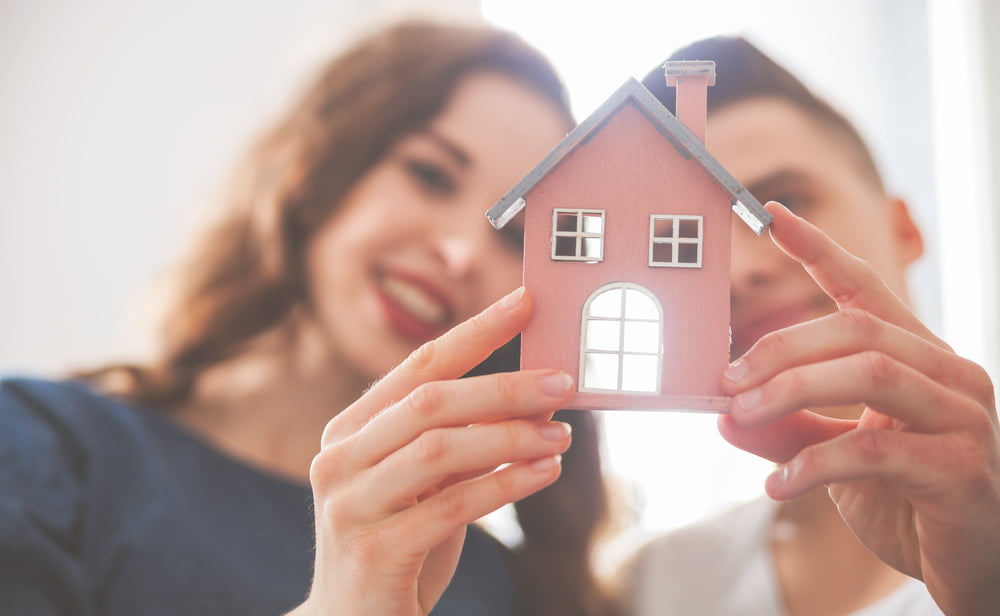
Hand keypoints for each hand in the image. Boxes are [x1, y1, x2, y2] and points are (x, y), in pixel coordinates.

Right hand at [300, 286, 573, 615]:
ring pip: (440, 449)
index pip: (417, 365)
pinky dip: (505, 485)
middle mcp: (340, 458)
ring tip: (562, 435)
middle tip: (563, 381)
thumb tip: (540, 395)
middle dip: (503, 387)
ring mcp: (350, 504)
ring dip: (510, 437)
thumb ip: (471, 438)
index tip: (525, 302)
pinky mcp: (374, 550)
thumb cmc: (400, 545)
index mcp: (350, 430)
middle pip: (430, 402)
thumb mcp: (433, 484)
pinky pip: (451, 506)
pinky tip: (544, 472)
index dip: (475, 331)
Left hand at [719, 202, 999, 615]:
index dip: (820, 249)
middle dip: (782, 349)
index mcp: (920, 359)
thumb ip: (788, 431)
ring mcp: (964, 417)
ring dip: (792, 390)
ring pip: (869, 372)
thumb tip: (724, 414)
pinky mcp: (962, 469)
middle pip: (858, 329)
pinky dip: (814, 462)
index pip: (868, 289)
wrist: (974, 569)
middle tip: (728, 379)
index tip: (771, 215)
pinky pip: (874, 449)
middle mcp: (950, 373)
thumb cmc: (909, 503)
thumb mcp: (838, 459)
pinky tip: (778, 485)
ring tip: (744, 415)